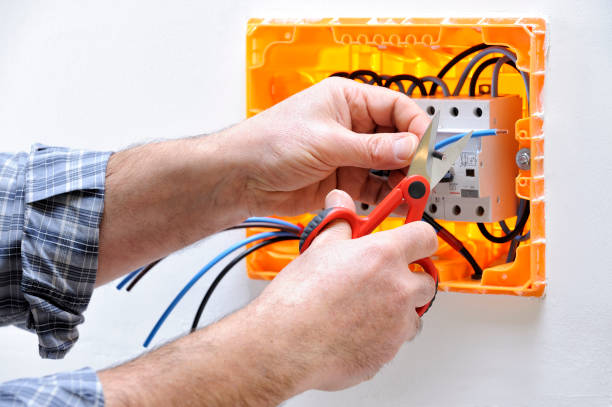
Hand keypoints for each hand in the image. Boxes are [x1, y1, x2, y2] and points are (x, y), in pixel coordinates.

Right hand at [99, 189, 436, 405]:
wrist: (276, 345)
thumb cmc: (289, 297)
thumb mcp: (312, 243)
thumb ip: (333, 221)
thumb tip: (338, 202)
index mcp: (379, 253)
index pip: (420, 228)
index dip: (413, 224)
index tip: (410, 223)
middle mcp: (395, 286)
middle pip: (423, 270)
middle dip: (404, 268)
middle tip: (380, 270)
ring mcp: (394, 322)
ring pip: (413, 306)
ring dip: (394, 300)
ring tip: (361, 301)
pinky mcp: (385, 350)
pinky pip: (394, 334)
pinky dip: (381, 328)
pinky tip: (351, 325)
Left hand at [226, 77, 429, 215]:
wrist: (242, 177)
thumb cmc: (270, 143)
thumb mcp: (326, 141)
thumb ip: (371, 148)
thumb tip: (409, 148)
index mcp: (348, 101)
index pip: (397, 108)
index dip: (415, 128)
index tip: (426, 149)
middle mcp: (353, 126)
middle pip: (397, 139)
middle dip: (412, 158)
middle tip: (423, 177)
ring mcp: (349, 155)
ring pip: (389, 167)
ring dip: (402, 180)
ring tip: (412, 193)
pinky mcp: (344, 181)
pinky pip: (375, 189)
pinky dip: (386, 197)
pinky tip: (396, 204)